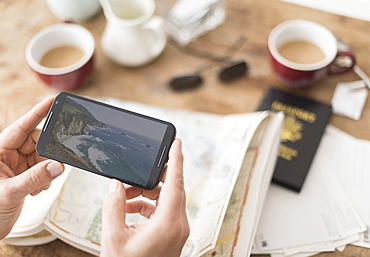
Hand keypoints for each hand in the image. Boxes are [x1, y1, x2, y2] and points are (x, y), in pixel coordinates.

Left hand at [0, 97, 63, 238]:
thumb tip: (57, 166)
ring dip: (47, 168)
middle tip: (53, 164)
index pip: (20, 127)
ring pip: (41, 156)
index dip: (37, 113)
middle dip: (47, 153)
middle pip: (36, 141)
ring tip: (41, 183)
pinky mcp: (24, 176)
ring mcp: (16, 166)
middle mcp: (8, 155)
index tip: (52, 101)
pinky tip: (38, 188)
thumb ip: (34, 178)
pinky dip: (46, 177)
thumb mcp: (10, 192)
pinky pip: (42, 168)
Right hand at [101, 139, 188, 256]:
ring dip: (146, 194)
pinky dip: (147, 207)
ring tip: (123, 197)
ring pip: (166, 200)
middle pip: (171, 188)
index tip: (177, 142)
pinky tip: (128, 210)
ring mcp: (177, 230)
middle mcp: (179, 224)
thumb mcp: (114, 237)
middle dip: (152, 178)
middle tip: (135, 173)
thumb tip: (115, 185)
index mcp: (169, 222)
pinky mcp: (172, 235)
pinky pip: (163, 212)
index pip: (175, 182)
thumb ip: (114, 206)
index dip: (176, 159)